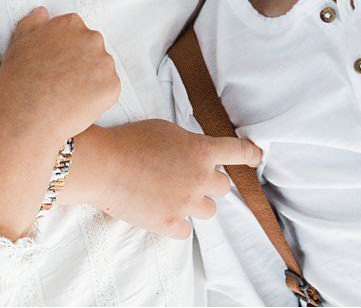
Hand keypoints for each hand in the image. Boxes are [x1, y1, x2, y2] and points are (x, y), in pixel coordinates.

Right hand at [0, 7, 119, 145]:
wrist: (27, 119)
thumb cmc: (19, 81)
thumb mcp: (18, 43)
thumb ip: (33, 23)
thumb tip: (43, 13)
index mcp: (70, 23)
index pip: (75, 32)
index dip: (64, 50)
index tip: (55, 64)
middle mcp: (91, 38)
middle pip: (91, 49)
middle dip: (80, 63)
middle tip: (61, 82)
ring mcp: (104, 62)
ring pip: (101, 70)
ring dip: (89, 80)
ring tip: (67, 95)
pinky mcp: (112, 86)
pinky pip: (108, 90)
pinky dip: (96, 98)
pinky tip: (77, 105)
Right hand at [61, 120, 261, 239]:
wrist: (103, 165)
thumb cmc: (128, 141)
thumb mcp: (164, 130)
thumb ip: (188, 144)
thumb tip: (194, 154)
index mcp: (201, 150)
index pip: (237, 152)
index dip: (251, 154)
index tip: (257, 157)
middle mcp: (200, 178)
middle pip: (223, 187)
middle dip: (208, 183)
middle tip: (187, 179)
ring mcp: (187, 203)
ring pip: (208, 211)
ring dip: (194, 204)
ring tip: (169, 195)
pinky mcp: (171, 223)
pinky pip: (186, 231)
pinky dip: (176, 224)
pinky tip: (159, 212)